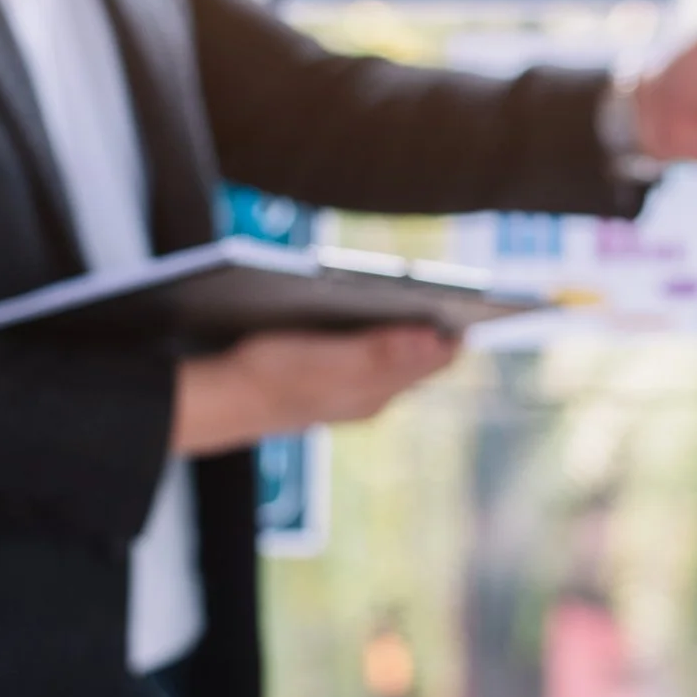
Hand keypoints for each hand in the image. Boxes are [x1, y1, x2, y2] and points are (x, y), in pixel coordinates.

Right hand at [171, 325, 459, 456]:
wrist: (217, 403)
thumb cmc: (270, 374)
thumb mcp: (331, 358)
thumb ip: (386, 350)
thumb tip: (439, 340)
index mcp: (378, 390)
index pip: (436, 357)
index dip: (458, 328)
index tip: (479, 300)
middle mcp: (371, 398)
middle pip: (421, 359)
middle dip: (438, 328)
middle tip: (457, 294)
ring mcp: (349, 395)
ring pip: (395, 361)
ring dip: (409, 332)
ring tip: (425, 300)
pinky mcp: (326, 387)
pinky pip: (369, 362)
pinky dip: (379, 339)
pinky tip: (373, 319)